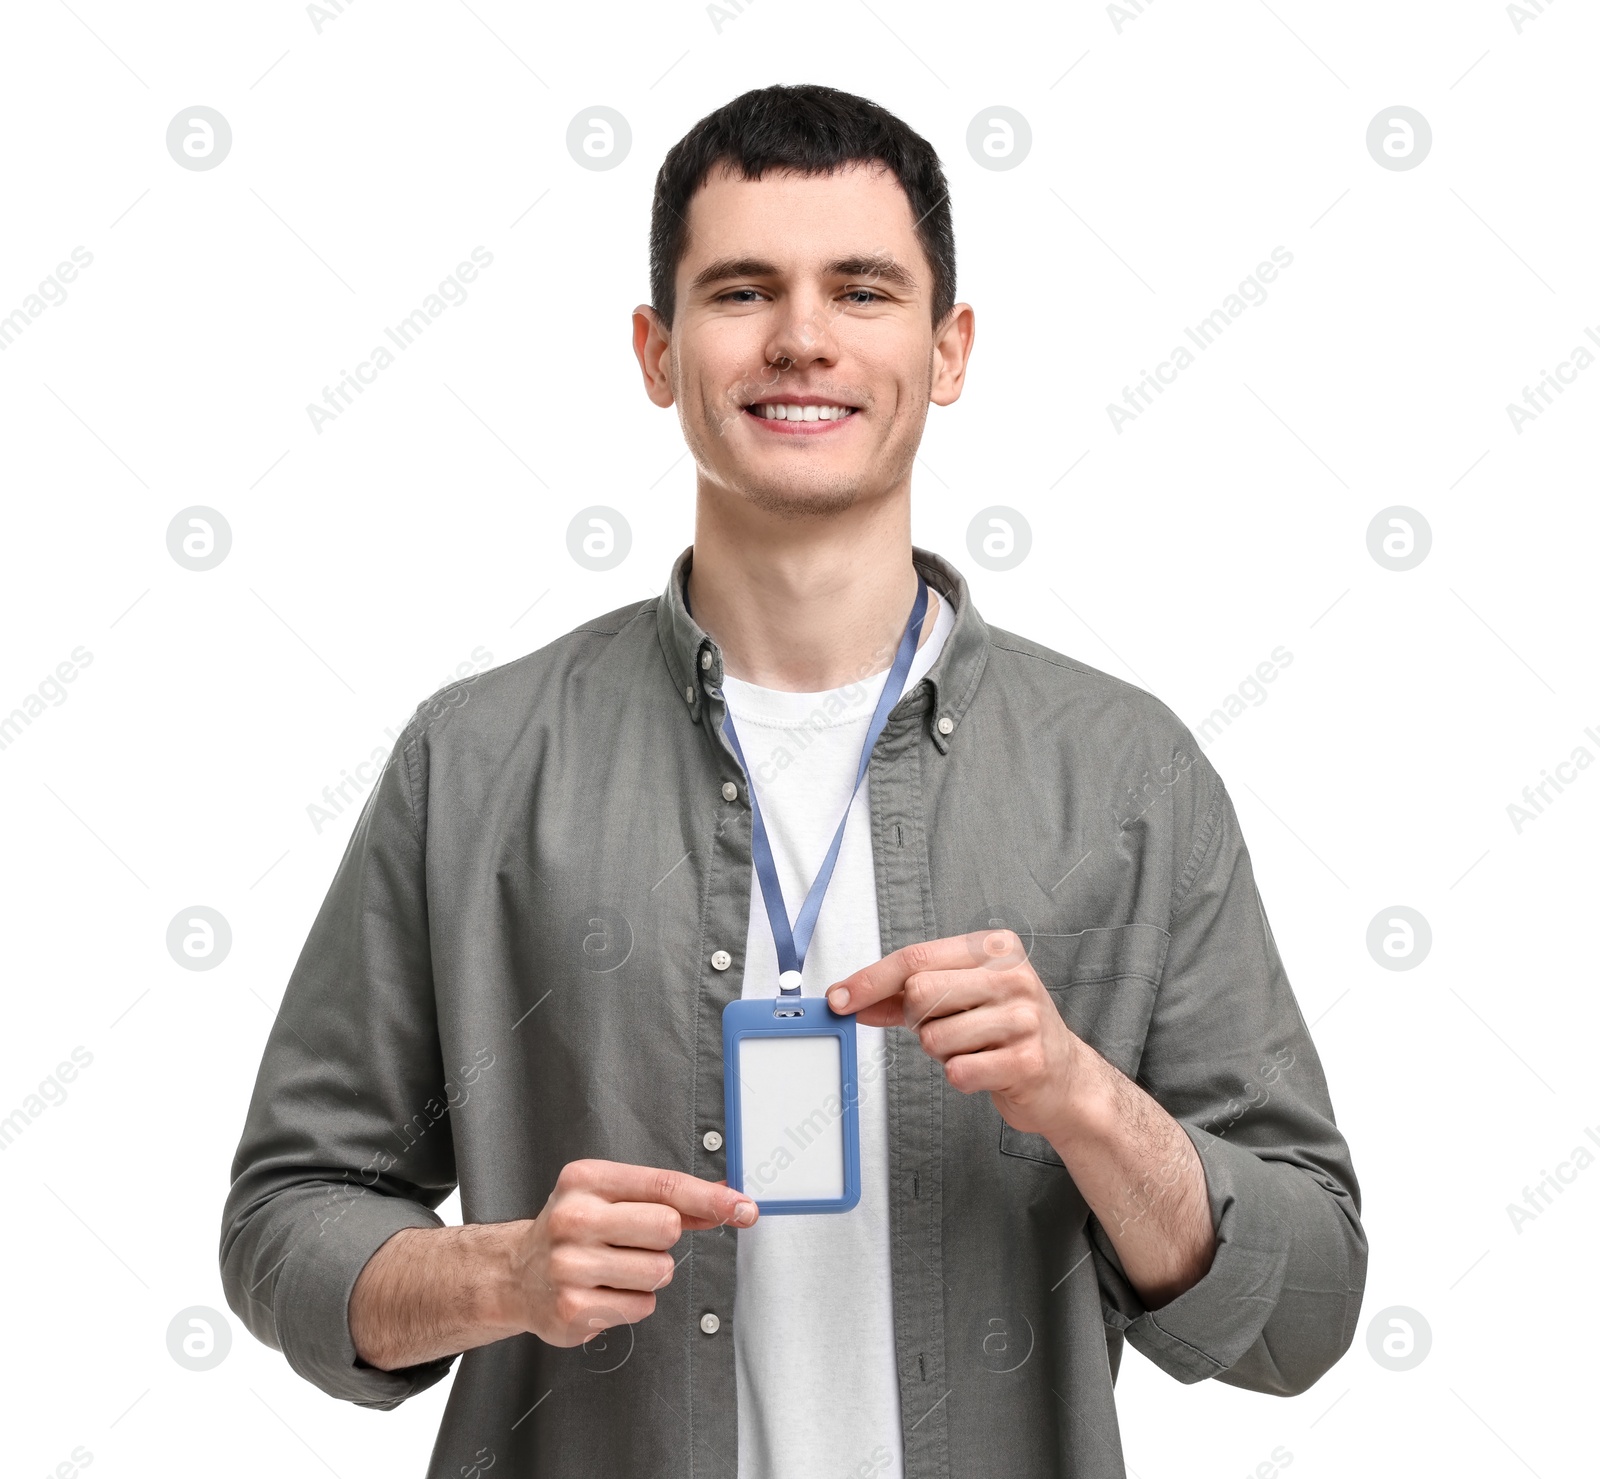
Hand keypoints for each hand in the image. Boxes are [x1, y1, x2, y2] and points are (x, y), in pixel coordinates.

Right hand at [511, 1160, 757, 1346]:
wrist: (516, 1275)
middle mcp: (574, 1218)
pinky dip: (633, 1302)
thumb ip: (668, 1199)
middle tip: (636, 1242)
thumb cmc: (574, 1229)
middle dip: (665, 1240)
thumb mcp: (611, 1197)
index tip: (743, 1208)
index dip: (710, 1199)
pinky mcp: (572, 1309)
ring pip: (658, 1272)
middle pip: (666, 1227)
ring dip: (650, 1274)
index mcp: (586, 1180)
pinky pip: (640, 1307)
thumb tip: (724, 1199)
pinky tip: (604, 1291)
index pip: (664, 1185)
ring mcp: (570, 1266)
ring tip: (617, 1268)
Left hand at [826, 929, 1081, 1141]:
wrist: (1064, 1078)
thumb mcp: (960, 998)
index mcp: (995, 948)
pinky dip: (961, 1076)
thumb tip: (851, 999)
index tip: (839, 998)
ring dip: (942, 1052)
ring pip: (935, 1037)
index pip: (915, 958)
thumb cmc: (1006, 1031)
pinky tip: (986, 1068)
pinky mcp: (1028, 1060)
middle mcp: (1013, 975)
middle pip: (919, 992)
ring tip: (974, 1048)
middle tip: (945, 1028)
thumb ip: (904, 995)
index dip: (869, 980)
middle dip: (918, 1020)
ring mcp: (1024, 1017)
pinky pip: (959, 1071)